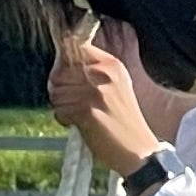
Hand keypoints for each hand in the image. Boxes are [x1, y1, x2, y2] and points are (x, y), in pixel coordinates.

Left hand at [45, 34, 160, 176]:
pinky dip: (64, 119)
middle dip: (58, 88)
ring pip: (56, 92)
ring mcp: (95, 91)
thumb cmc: (123, 121)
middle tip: (71, 102)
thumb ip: (92, 72)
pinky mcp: (87, 110)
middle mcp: (104, 73)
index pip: (74, 45)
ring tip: (78, 114)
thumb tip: (60, 65)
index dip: (63, 61)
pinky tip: (79, 124)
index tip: (63, 74)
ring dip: (61, 106)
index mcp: (112, 64)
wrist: (139, 150)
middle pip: (59, 71)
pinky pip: (59, 110)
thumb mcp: (115, 87)